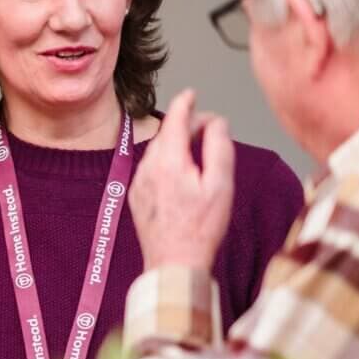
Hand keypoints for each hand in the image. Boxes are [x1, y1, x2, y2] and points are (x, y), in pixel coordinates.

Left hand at [129, 89, 234, 271]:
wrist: (174, 264)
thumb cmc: (200, 229)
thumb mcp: (221, 184)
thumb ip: (219, 146)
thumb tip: (216, 122)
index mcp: (168, 160)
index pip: (175, 117)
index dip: (186, 102)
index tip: (192, 93)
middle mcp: (148, 167)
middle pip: (167, 133)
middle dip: (187, 126)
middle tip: (212, 132)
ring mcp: (139, 182)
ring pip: (159, 151)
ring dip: (177, 146)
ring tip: (200, 158)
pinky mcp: (137, 196)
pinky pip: (152, 168)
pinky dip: (167, 163)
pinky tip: (183, 179)